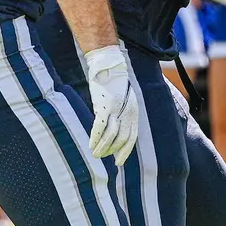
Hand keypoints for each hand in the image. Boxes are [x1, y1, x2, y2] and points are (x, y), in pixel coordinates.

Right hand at [83, 45, 137, 163]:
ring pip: (111, 135)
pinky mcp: (103, 105)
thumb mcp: (125, 97)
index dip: (125, 151)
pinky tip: (91, 145)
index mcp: (134, 111)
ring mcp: (116, 109)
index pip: (132, 137)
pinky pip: (100, 127)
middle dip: (113, 151)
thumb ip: (123, 112)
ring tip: (95, 155)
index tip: (118, 161)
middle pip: (122, 138)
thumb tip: (117, 127)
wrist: (108, 63)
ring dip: (103, 148)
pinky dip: (95, 138)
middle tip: (103, 157)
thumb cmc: (114, 80)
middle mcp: (127, 112)